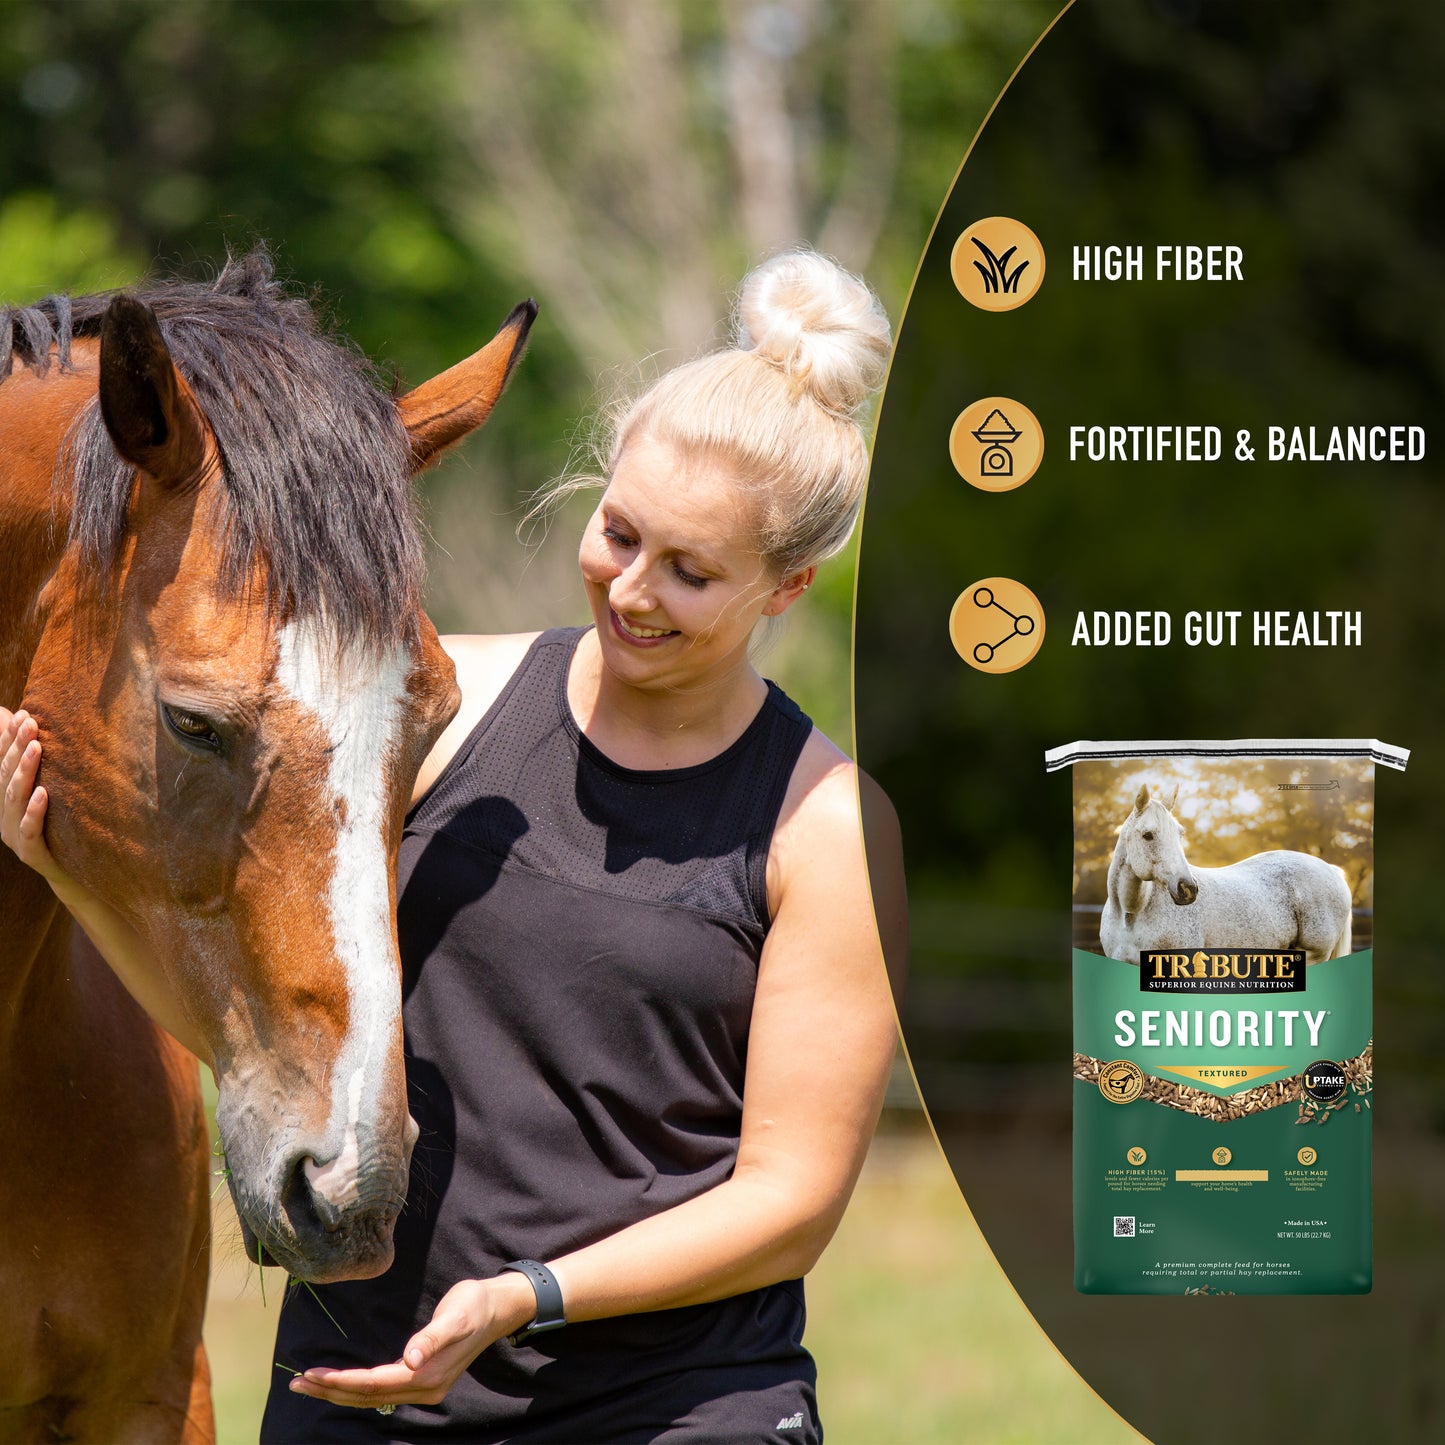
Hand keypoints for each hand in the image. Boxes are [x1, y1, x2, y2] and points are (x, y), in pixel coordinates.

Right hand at [0, 708, 70, 894]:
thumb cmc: (63, 828)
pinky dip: (35, 810)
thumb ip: (43, 769)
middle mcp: (6, 814)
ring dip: (25, 771)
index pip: (3, 764)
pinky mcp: (31, 853)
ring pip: (15, 799)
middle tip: (30, 722)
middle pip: (6, 776)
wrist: (75, 876)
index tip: (22, 714)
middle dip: (15, 747)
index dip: (8, 739)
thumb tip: (41, 729)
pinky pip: (30, 830)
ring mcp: (15, 834)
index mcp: (6, 799)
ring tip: (36, 748)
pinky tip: (44, 793)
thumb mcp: (52, 796)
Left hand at [289, 1272, 537, 1410]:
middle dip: (332, 1390)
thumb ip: (433, 1337)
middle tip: (298, 1382)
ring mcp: (424, 1387)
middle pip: (369, 1396)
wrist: (499, 1307)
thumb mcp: (457, 1314)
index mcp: (427, 1375)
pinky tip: (343, 1382)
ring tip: (310, 1384)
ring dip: (340, 1392)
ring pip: (373, 1397)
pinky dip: (358, 1389)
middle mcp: (424, 1388)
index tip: (311, 1373)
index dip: (342, 1380)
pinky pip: (382, 1390)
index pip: (374, 1384)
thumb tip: (411, 1359)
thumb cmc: (475, 1303)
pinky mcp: (424, 1379)